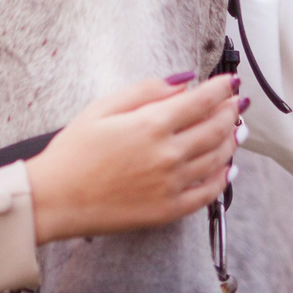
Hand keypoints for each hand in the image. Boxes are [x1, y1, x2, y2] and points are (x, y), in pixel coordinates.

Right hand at [25, 74, 242, 242]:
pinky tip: (227, 168)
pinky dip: (223, 179)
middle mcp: (168, 155)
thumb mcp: (103, 108)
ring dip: (231, 142)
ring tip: (236, 131)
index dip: (221, 89)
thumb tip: (183, 83)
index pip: (201, 101)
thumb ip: (146, 91)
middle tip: (237, 105)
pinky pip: (208, 194)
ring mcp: (171, 185)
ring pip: (217, 159)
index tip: (231, 83)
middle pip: (216, 129)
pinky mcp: (168, 210)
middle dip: (230, 113)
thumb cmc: (73, 152)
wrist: (54, 199)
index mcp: (151, 125)